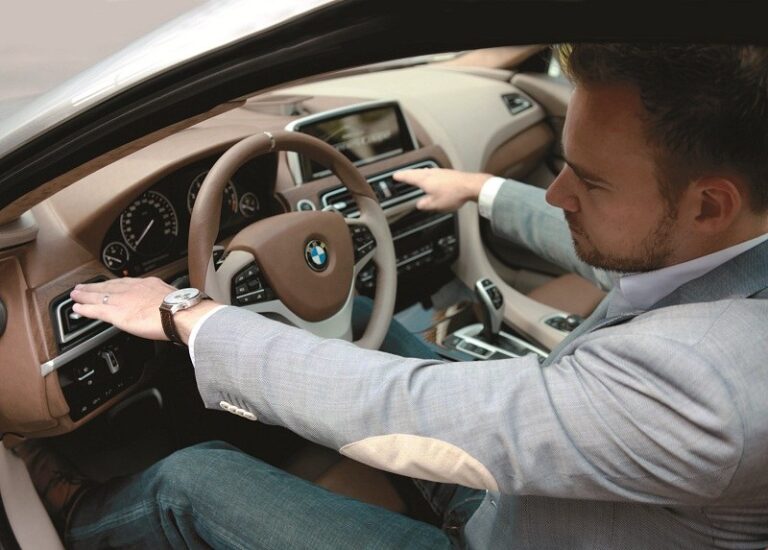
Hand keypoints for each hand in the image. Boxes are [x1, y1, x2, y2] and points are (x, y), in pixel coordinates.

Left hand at [70, 277, 220, 342]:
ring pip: (99, 295)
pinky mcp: (116, 313)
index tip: (108, 285)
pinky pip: (96, 310)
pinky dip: (85, 309)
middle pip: (109, 286)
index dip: (114, 284)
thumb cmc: (182, 307)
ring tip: (75, 295)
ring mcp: (123, 300)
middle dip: (94, 286)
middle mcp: (132, 289)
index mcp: (148, 284)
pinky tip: (77, 309)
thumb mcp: (175, 296)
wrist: (179, 312)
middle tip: (83, 286)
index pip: (126, 283)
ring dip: (85, 295)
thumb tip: (171, 305)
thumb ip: (167, 298)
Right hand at [392, 168, 492, 211]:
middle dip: (408, 173)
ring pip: (425, 171)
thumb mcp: (435, 205)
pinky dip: (428, 174)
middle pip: (415, 172)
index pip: (408, 177)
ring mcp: (440, 172)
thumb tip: (420, 204)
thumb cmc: (454, 194)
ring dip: (418, 173)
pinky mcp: (448, 173)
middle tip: (402, 174)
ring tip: (415, 175)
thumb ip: (425, 205)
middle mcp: (431, 173)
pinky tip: (432, 178)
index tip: (395, 176)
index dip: (400, 177)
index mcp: (425, 180)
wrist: (471, 186)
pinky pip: (433, 172)